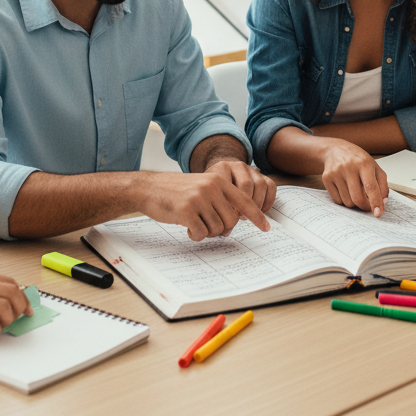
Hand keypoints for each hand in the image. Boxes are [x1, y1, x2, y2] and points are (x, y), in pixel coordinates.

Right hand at [139, 171, 272, 240]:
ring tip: (194, 222)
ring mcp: (199, 198)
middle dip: (221, 229)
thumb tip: (234, 222)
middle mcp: (211, 187)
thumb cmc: (176, 191)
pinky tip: (186, 227)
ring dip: (206, 231)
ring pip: (217, 229)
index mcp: (218, 180)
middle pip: (231, 221)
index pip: (245, 201)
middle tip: (207, 225)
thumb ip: (220, 200)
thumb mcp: (202, 187)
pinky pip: (202, 233)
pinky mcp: (187, 211)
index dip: (257, 216)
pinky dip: (195, 235)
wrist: (149, 188)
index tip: (266, 228)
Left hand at [204, 158, 276, 216]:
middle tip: (240, 217)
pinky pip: (271, 186)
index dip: (233, 205)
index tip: (232, 216)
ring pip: (260, 185)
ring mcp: (251, 169)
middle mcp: (237, 165)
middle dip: (246, 204)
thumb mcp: (208, 194)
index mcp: (222, 168)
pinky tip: (261, 211)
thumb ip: (215, 209)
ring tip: (248, 214)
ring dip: (256, 204)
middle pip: (247, 184)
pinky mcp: (262, 175)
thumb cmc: (213, 190)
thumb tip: (226, 233)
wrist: (220, 174)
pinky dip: (268, 201)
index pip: (230, 185)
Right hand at [319, 140, 388, 215]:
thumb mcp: (374, 166)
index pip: (370, 187)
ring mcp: (336, 173)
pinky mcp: (326, 178)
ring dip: (354, 202)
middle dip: (365, 206)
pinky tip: (345, 189)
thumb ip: (382, 184)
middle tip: (368, 205)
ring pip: (347, 202)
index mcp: (364, 163)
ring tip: (354, 191)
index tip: (378, 213)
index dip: (375, 202)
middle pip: (357, 198)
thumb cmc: (357, 159)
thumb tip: (383, 203)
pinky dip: (344, 200)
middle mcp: (349, 167)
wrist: (335, 149)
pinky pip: (337, 200)